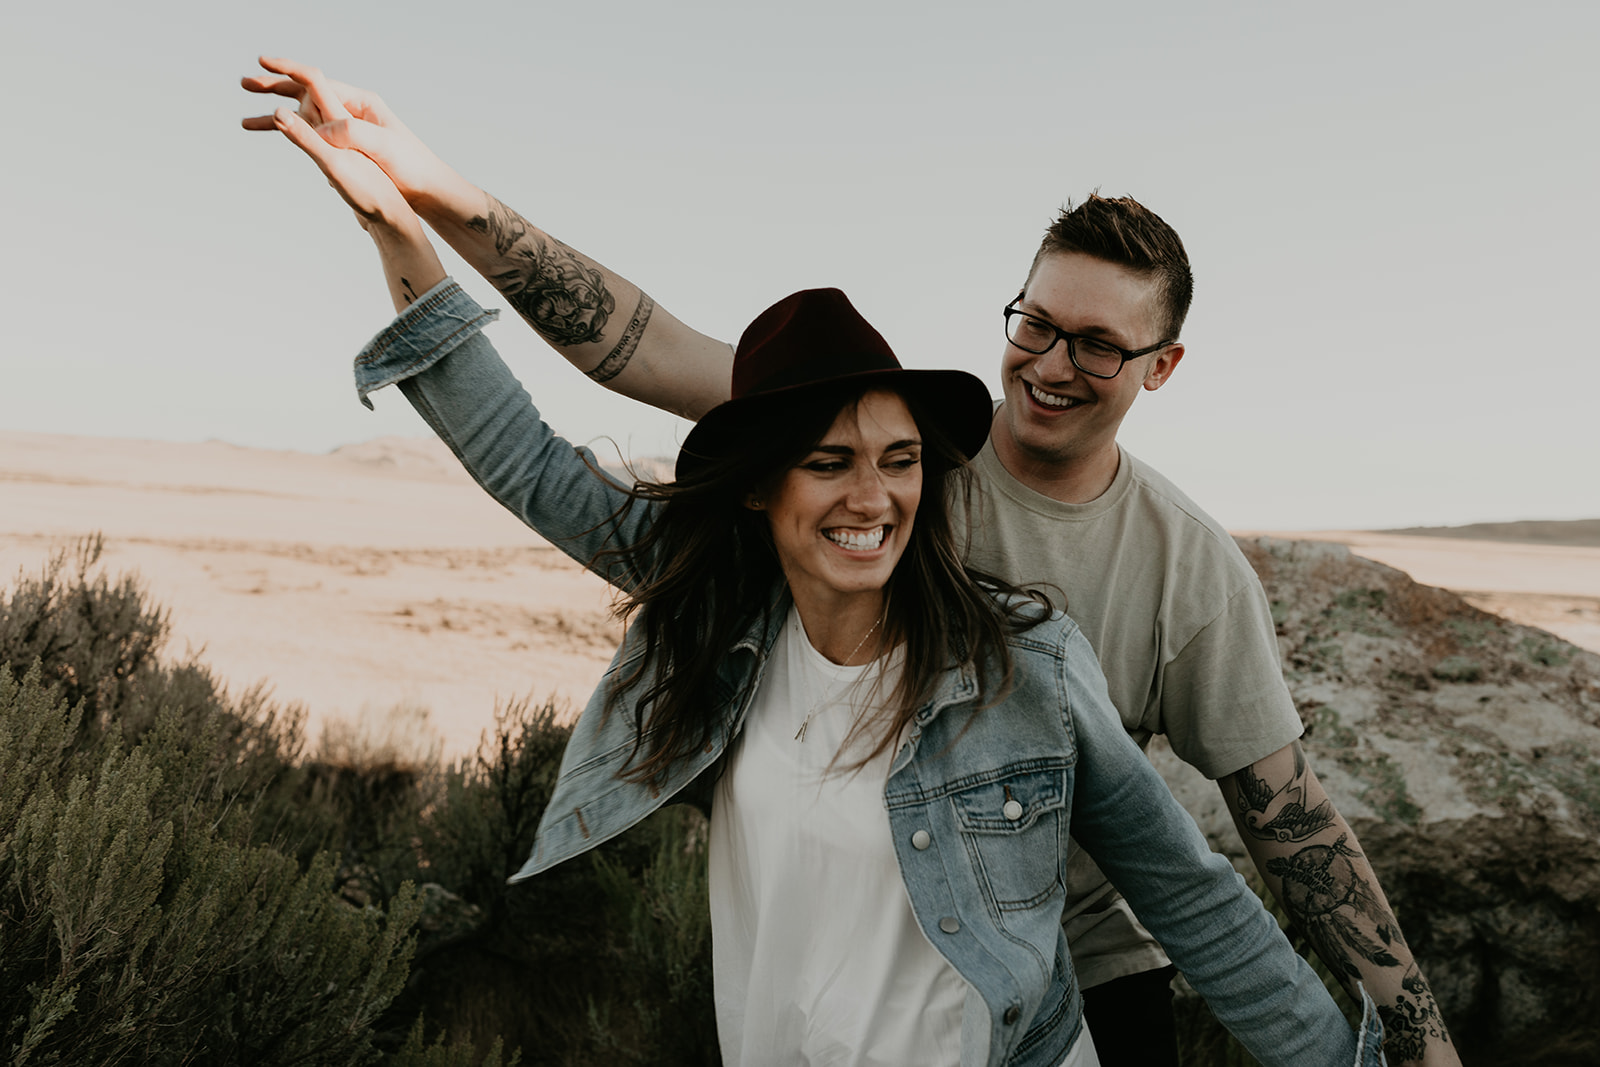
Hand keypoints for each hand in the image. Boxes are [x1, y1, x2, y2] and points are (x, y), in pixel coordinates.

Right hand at [241, 57, 455, 205]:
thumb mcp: (381, 146)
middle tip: (245, 83)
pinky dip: (293, 137)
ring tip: (248, 121)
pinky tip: (280, 146)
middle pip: (306, 93)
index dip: (287, 69)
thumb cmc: (411, 167)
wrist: (428, 192)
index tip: (262, 62)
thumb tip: (318, 127)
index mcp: (360, 104)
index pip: (316, 79)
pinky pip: (313, 137)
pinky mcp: (348, 150)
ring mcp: (348, 131)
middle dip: (274, 88)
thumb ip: (349, 133)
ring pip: (305, 116)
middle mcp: (352, 113)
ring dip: (278, 114)